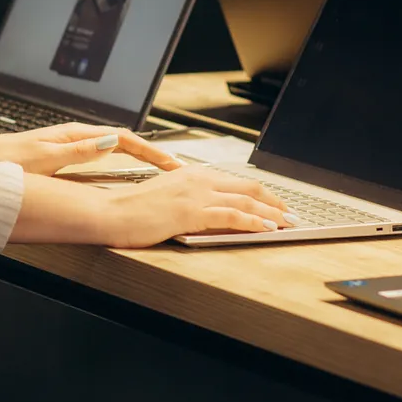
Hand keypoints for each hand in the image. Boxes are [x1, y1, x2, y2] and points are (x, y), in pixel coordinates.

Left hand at [0, 122, 185, 176]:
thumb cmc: (3, 161)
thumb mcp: (44, 158)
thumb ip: (78, 152)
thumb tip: (111, 142)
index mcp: (73, 136)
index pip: (123, 139)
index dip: (150, 151)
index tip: (172, 165)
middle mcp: (73, 138)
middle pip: (123, 142)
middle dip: (150, 154)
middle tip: (175, 170)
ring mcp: (66, 147)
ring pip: (112, 149)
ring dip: (136, 159)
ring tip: (157, 174)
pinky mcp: (59, 158)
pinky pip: (98, 158)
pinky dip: (117, 165)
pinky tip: (121, 176)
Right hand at [101, 166, 293, 246]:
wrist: (110, 212)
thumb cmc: (132, 209)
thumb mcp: (165, 197)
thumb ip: (187, 198)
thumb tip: (206, 208)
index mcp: (192, 173)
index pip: (236, 181)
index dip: (262, 193)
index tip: (277, 204)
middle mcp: (197, 179)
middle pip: (247, 187)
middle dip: (274, 201)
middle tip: (292, 214)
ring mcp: (195, 195)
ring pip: (244, 200)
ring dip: (271, 213)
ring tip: (287, 222)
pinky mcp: (190, 212)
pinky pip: (230, 215)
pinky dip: (252, 221)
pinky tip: (266, 228)